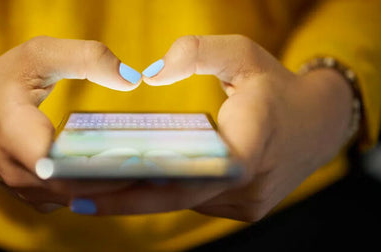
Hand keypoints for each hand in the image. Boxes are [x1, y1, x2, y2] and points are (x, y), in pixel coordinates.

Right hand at [0, 36, 141, 210]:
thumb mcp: (37, 55)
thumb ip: (85, 58)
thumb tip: (132, 79)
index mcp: (15, 135)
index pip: (62, 165)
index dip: (103, 165)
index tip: (142, 158)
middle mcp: (20, 174)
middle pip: (81, 187)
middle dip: (124, 179)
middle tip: (168, 167)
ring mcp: (27, 191)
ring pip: (81, 198)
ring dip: (117, 188)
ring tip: (158, 172)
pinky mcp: (36, 197)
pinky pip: (75, 199)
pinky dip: (102, 190)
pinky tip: (130, 175)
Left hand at [71, 35, 353, 220]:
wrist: (318, 124)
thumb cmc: (276, 86)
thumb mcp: (243, 54)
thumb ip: (198, 52)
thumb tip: (150, 73)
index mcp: (251, 144)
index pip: (190, 174)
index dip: (140, 186)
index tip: (93, 189)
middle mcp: (249, 185)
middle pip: (176, 197)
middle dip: (124, 198)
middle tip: (73, 195)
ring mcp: (247, 203)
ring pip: (183, 203)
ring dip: (141, 198)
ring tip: (92, 190)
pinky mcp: (243, 208)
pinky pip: (194, 202)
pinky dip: (164, 195)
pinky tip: (131, 185)